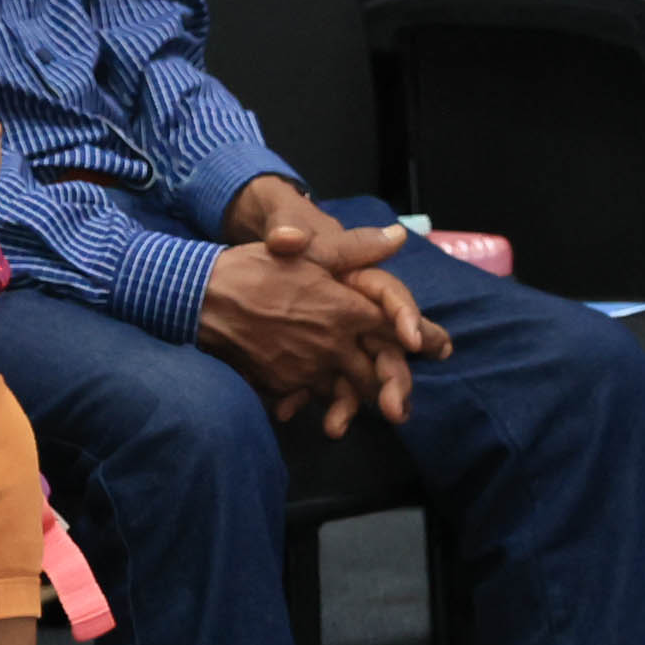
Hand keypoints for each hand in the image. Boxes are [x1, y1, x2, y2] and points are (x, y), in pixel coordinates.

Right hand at [196, 189, 440, 424]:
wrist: (203, 299)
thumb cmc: (257, 268)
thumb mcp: (309, 251)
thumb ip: (356, 248)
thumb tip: (397, 237)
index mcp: (345, 310)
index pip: (395, 329)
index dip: (421, 338)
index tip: (440, 348)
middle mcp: (333, 345)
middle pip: (375, 372)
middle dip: (394, 385)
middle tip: (404, 398)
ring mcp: (308, 369)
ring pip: (345, 392)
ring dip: (358, 400)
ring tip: (370, 407)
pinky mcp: (282, 385)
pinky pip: (309, 399)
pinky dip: (316, 402)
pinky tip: (318, 405)